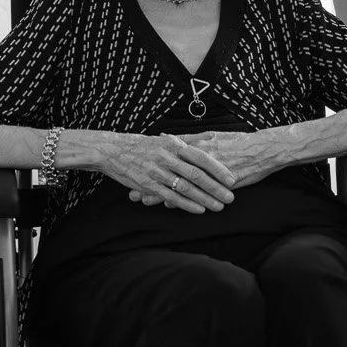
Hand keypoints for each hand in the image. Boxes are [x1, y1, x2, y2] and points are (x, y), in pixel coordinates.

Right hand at [101, 131, 236, 213]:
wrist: (114, 150)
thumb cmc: (146, 145)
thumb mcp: (168, 138)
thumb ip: (192, 139)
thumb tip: (213, 135)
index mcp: (174, 145)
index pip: (202, 157)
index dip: (218, 169)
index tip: (232, 179)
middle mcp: (167, 158)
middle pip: (196, 174)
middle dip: (215, 188)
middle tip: (231, 198)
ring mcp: (157, 172)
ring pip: (185, 187)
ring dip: (204, 198)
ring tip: (218, 206)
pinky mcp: (148, 185)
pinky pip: (171, 196)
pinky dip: (187, 204)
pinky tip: (199, 210)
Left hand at [128, 128, 295, 204]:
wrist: (263, 150)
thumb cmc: (241, 143)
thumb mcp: (215, 136)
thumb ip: (194, 140)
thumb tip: (175, 138)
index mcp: (197, 144)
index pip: (168, 155)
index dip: (151, 164)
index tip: (134, 169)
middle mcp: (198, 155)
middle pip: (167, 169)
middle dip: (148, 180)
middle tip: (130, 189)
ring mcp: (206, 168)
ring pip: (177, 181)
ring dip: (158, 191)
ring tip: (141, 200)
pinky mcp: (215, 180)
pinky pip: (195, 191)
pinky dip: (180, 197)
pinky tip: (168, 204)